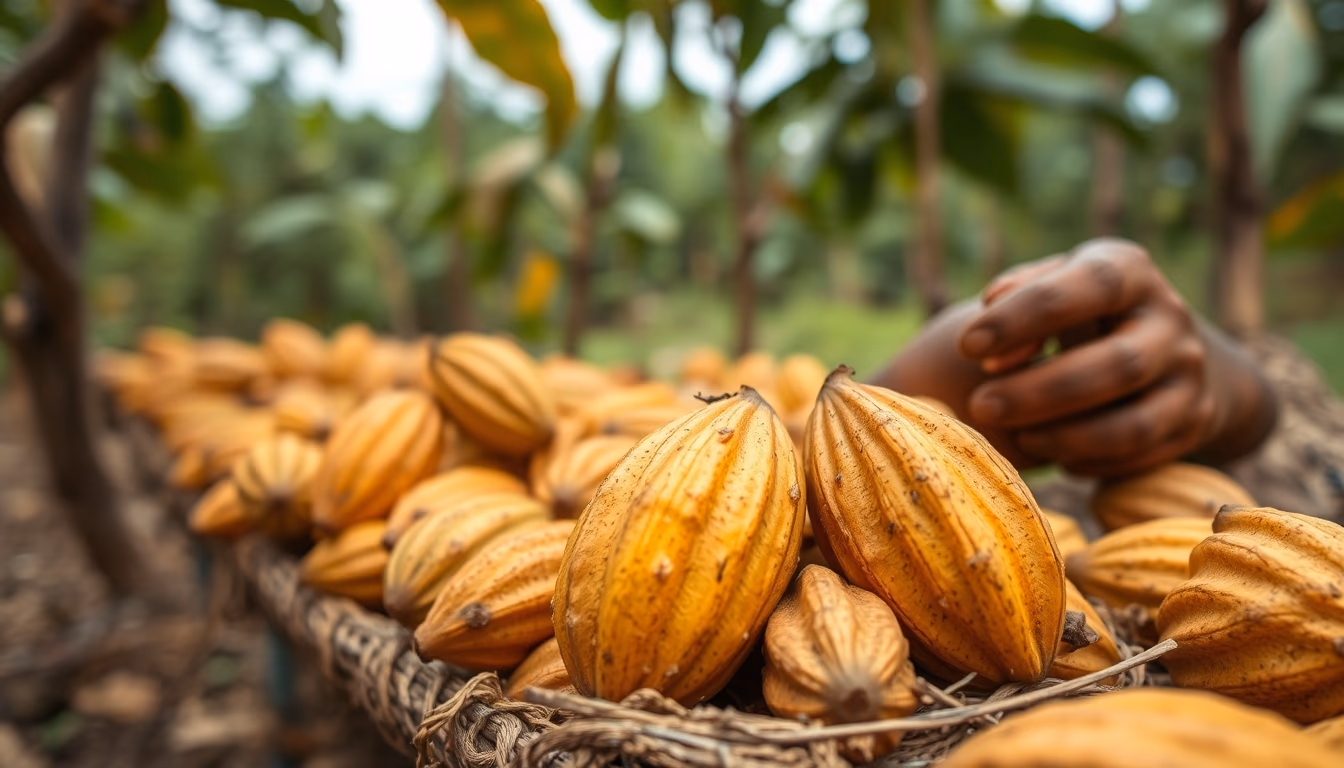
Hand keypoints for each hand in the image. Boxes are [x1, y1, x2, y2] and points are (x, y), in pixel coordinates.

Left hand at [957, 239, 1216, 476]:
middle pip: (1117, 365)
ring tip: (1017, 438)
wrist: (1162, 347)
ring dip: (1065, 437)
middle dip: (1040, 392)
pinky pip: (1140, 457)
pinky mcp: (1193, 422)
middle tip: (981, 407)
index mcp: (1130, 271)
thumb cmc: (1080, 310)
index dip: (1026, 316)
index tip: (968, 345)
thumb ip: (1018, 293)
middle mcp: (1170, 319)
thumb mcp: (1053, 283)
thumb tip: (989, 321)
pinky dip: (1090, 462)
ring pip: (1133, 425)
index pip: (1090, 286)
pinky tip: (1053, 456)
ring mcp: (1189, 375)